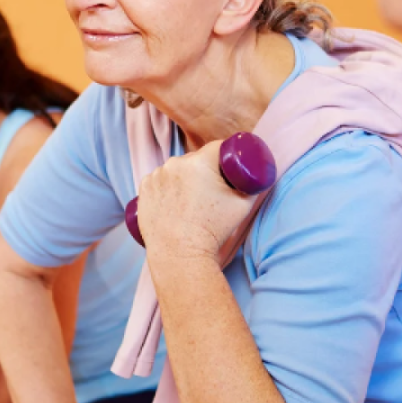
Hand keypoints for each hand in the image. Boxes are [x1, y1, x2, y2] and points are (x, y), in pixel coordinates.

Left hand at [135, 139, 256, 262]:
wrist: (181, 254)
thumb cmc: (213, 230)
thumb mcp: (243, 205)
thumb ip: (253, 185)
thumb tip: (257, 174)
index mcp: (200, 162)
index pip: (216, 147)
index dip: (224, 155)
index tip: (227, 167)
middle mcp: (175, 163)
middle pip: (195, 158)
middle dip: (203, 170)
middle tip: (210, 191)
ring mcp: (156, 175)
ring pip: (175, 169)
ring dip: (182, 177)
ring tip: (190, 200)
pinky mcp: (144, 188)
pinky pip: (158, 179)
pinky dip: (165, 186)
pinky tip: (172, 201)